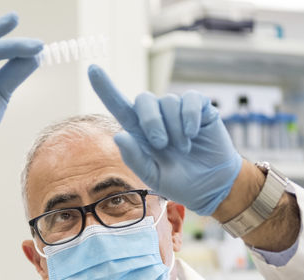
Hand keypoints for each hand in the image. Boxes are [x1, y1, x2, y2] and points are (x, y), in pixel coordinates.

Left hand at [88, 65, 241, 215]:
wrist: (211, 185)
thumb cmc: (179, 181)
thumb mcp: (153, 176)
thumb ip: (135, 158)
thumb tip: (119, 135)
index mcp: (139, 132)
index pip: (118, 106)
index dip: (105, 87)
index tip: (92, 69)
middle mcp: (155, 116)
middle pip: (143, 99)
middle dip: (150, 120)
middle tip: (161, 144)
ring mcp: (176, 110)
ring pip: (168, 101)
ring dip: (175, 128)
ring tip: (183, 148)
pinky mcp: (199, 107)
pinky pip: (190, 100)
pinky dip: (190, 117)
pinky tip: (193, 134)